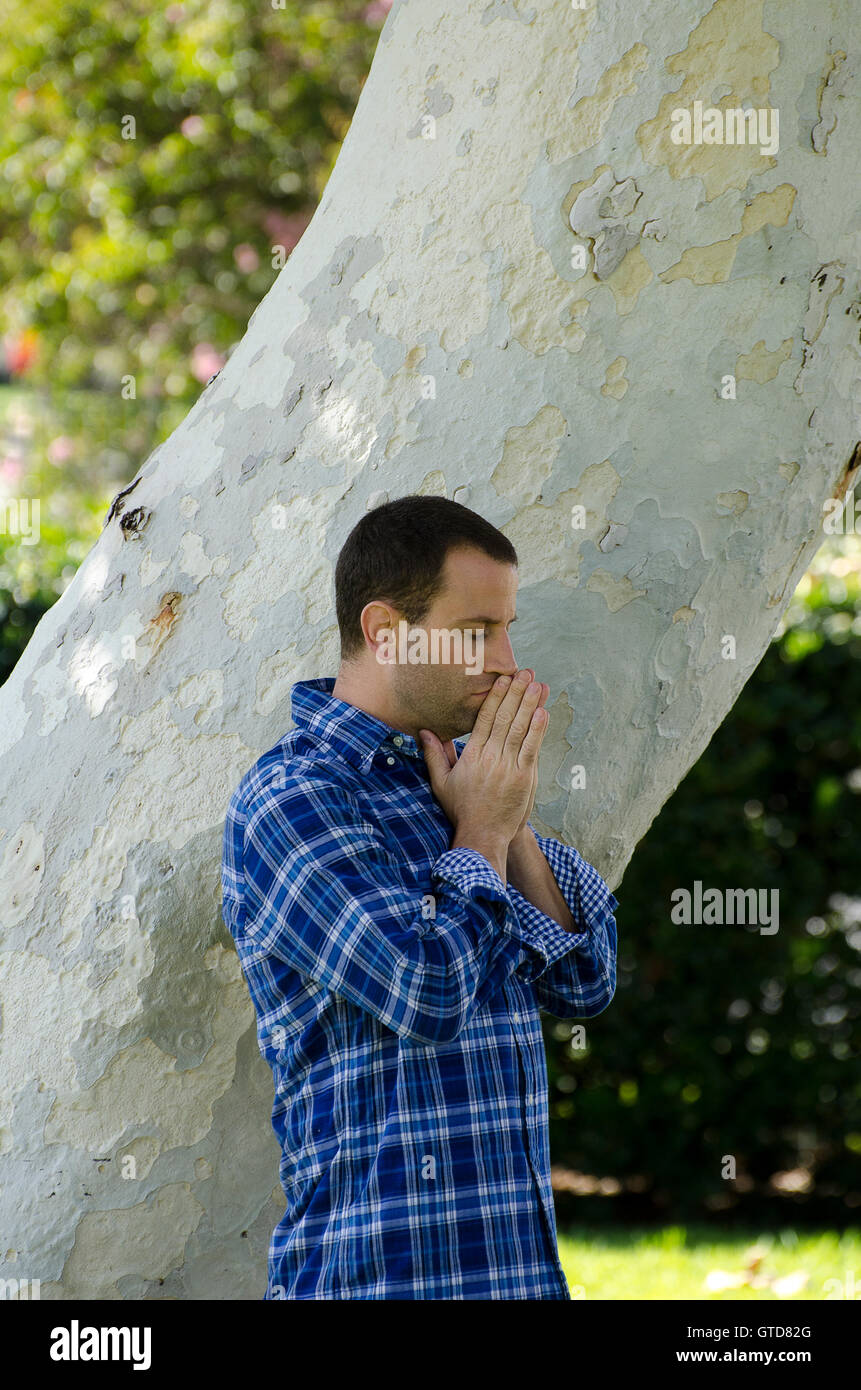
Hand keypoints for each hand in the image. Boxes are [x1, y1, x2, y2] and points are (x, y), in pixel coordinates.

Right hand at [419, 670, 548, 847]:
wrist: (483, 835)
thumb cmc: (462, 809)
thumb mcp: (441, 782)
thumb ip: (434, 755)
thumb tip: (423, 731)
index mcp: (472, 755)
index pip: (485, 718)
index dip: (495, 696)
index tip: (502, 679)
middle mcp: (490, 757)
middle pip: (505, 717)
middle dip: (516, 692)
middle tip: (525, 672)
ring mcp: (509, 766)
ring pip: (521, 729)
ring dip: (531, 704)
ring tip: (538, 685)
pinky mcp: (525, 777)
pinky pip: (532, 748)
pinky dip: (538, 729)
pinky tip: (543, 712)